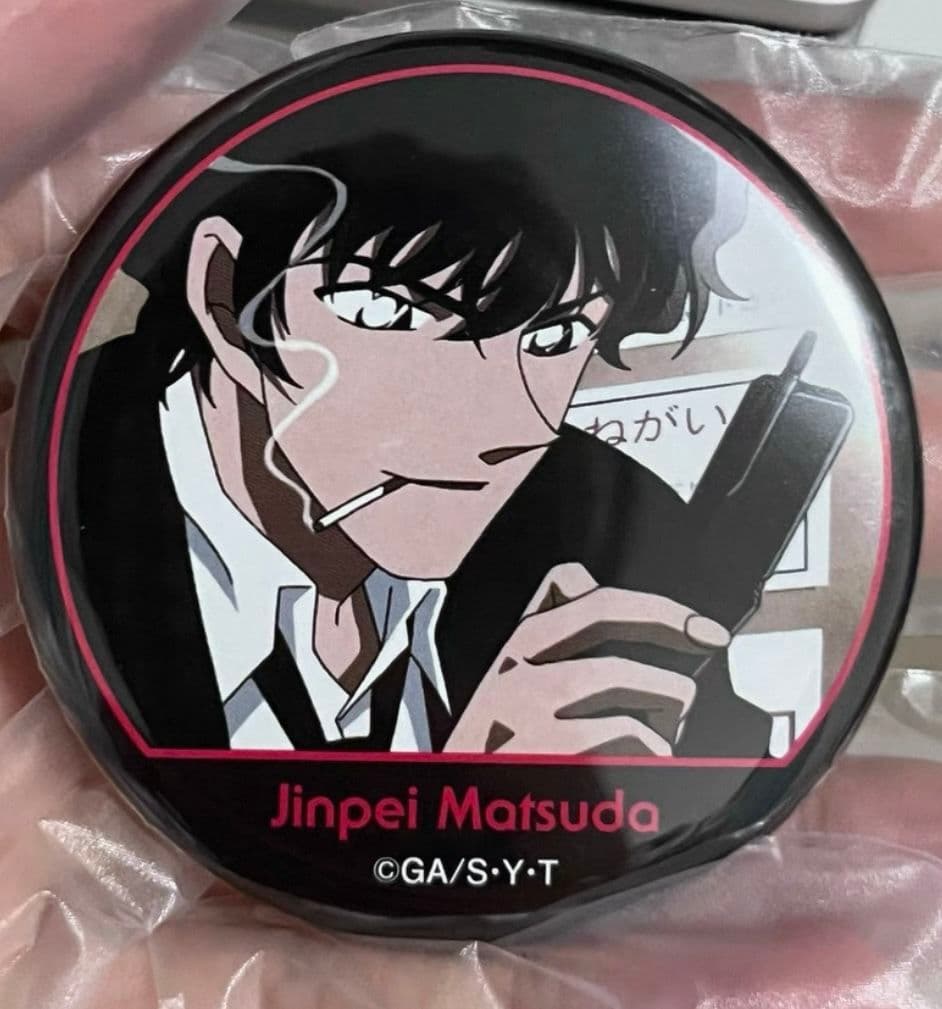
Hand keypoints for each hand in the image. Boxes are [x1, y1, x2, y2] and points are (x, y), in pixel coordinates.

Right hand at [444, 562, 730, 755]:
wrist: (453, 820)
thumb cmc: (499, 752)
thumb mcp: (511, 685)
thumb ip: (546, 636)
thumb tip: (581, 580)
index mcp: (515, 647)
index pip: (583, 595)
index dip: (649, 603)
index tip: (696, 624)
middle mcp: (515, 664)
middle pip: (603, 613)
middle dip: (666, 621)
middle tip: (709, 639)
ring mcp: (524, 705)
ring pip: (621, 673)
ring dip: (664, 701)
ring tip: (668, 730)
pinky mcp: (542, 750)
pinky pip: (625, 733)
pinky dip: (653, 748)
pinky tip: (649, 764)